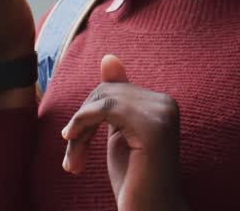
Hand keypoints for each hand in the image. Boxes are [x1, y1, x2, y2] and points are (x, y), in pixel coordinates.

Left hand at [63, 55, 188, 210]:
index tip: (74, 144)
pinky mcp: (152, 126)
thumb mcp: (118, 135)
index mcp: (161, 103)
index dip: (87, 114)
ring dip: (79, 129)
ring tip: (74, 162)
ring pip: (102, 100)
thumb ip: (115, 100)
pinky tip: (73, 143)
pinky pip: (106, 106)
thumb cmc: (135, 182)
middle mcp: (166, 103)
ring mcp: (162, 113)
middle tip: (72, 160)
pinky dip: (83, 122)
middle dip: (81, 122)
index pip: (112, 89)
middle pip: (106, 91)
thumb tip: (109, 57)